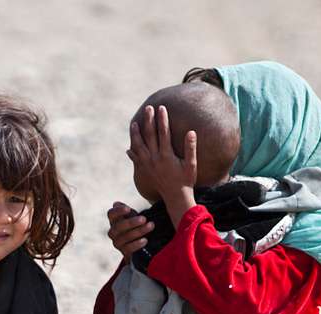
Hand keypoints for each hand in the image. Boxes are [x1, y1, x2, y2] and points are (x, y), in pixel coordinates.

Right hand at [106, 202, 153, 260]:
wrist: (140, 244)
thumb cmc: (136, 225)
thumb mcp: (132, 216)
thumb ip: (126, 210)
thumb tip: (116, 204)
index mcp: (114, 221)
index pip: (111, 214)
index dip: (118, 211)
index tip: (128, 209)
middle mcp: (113, 232)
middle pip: (118, 227)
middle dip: (131, 222)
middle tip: (144, 219)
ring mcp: (117, 243)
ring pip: (124, 238)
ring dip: (138, 231)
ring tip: (150, 226)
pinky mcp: (124, 252)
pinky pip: (128, 249)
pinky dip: (137, 244)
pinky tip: (145, 240)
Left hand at [128, 105, 197, 224]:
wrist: (175, 198)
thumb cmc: (186, 180)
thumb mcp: (191, 164)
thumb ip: (191, 148)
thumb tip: (191, 132)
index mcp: (166, 155)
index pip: (163, 132)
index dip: (162, 119)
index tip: (162, 108)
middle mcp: (154, 159)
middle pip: (149, 135)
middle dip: (149, 120)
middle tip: (148, 108)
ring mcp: (147, 165)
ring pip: (139, 146)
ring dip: (136, 134)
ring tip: (134, 123)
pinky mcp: (144, 171)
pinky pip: (136, 159)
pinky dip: (132, 152)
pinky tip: (129, 146)